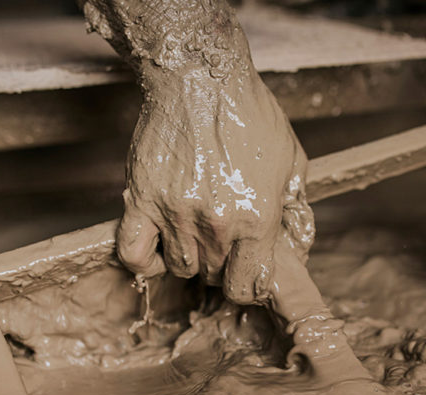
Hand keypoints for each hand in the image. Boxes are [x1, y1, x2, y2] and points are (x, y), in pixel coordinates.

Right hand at [115, 70, 313, 304]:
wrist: (201, 78)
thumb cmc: (249, 114)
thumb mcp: (292, 159)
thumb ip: (293, 206)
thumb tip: (291, 241)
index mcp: (257, 219)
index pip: (249, 285)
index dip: (250, 284)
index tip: (248, 272)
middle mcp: (217, 225)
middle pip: (216, 275)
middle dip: (223, 264)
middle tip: (225, 238)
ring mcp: (176, 215)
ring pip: (181, 267)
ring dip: (191, 258)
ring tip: (197, 233)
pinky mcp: (143, 200)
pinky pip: (132, 253)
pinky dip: (143, 261)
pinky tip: (157, 248)